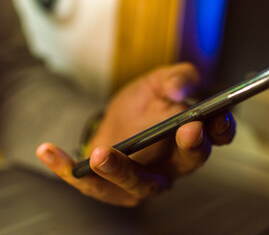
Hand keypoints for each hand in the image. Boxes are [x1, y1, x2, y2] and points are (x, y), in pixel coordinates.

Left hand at [36, 63, 235, 206]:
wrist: (112, 124)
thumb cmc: (139, 107)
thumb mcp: (156, 83)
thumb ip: (175, 78)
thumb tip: (181, 89)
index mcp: (187, 139)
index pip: (214, 138)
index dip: (221, 130)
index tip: (215, 117)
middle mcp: (170, 165)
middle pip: (185, 164)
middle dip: (188, 149)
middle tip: (186, 130)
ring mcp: (142, 182)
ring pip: (139, 184)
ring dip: (122, 170)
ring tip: (101, 155)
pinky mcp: (111, 190)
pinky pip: (90, 184)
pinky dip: (67, 169)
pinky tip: (48, 151)